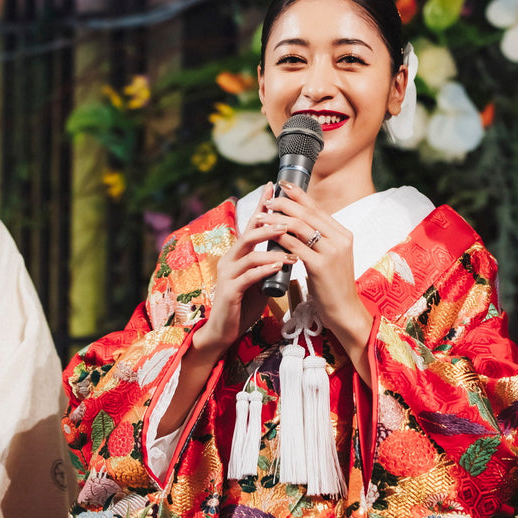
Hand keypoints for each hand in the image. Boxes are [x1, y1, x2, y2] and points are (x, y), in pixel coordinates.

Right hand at [194, 183, 294, 357]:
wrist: (224, 331)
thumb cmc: (244, 304)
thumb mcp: (259, 279)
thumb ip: (269, 262)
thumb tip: (289, 247)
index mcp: (237, 254)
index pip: (251, 225)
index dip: (261, 206)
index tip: (273, 186)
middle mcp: (229, 259)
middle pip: (249, 233)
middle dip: (269, 223)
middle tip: (289, 219)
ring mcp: (227, 274)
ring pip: (249, 252)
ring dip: (272, 248)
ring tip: (293, 246)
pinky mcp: (229, 291)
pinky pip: (248, 275)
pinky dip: (265, 269)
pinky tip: (280, 265)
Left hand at [262, 182, 373, 379]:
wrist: (344, 312)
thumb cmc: (332, 286)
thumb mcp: (329, 258)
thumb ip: (319, 239)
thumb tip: (297, 222)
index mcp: (343, 234)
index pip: (317, 208)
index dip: (299, 195)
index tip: (282, 185)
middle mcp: (340, 239)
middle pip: (307, 213)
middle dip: (284, 204)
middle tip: (267, 201)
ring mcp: (332, 252)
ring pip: (300, 226)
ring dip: (277, 219)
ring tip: (261, 217)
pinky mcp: (321, 266)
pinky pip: (295, 246)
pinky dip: (279, 238)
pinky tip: (268, 235)